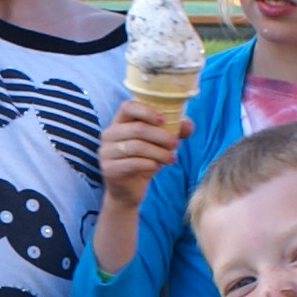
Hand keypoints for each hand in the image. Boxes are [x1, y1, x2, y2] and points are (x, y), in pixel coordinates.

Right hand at [97, 95, 184, 209]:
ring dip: (159, 152)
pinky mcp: (109, 169)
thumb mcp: (159, 144)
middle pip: (137, 128)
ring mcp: (106, 152)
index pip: (128, 106)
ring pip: (136, 146)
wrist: (128, 190)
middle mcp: (109, 134)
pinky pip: (133, 163)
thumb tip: (189, 126)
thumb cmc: (143, 161)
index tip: (163, 119)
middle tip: (175, 144)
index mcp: (119, 122)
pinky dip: (150, 164)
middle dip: (161, 136)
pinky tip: (158, 167)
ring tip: (172, 158)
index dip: (146, 110)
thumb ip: (173, 131)